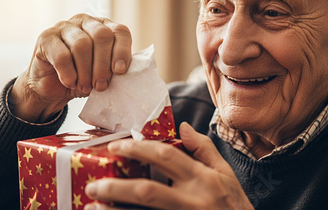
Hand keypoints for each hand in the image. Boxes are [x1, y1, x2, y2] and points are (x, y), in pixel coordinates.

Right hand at [10, 14, 131, 122]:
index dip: (122, 51)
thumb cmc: (83, 78)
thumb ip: (114, 69)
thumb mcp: (103, 74)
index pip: (120, 31)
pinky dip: (68, 73)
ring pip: (82, 44)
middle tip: (101, 86)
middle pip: (102, 35)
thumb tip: (125, 73)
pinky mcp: (46, 37)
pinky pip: (62, 55)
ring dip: (85, 71)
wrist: (52, 87)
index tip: (119, 71)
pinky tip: (70, 82)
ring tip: (85, 87)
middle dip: (103, 64)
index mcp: (105, 27)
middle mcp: (86, 21)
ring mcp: (64, 26)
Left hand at [84, 122, 253, 209]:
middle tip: (93, 183)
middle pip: (148, 191)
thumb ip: (204, 149)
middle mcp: (193, 199)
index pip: (167, 156)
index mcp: (204, 178)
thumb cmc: (235, 205)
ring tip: (92, 206)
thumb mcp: (226, 174)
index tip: (115, 146)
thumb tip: (183, 125)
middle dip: (116, 186)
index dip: (138, 149)